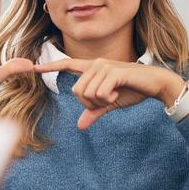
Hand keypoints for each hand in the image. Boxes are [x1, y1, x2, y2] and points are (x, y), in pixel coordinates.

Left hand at [35, 58, 184, 129]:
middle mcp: (96, 63)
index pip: (67, 64)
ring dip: (99, 102)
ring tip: (113, 96)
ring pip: (86, 93)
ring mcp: (104, 66)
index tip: (33, 67)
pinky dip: (107, 99)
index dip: (50, 67)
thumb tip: (80, 126)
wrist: (155, 84)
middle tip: (105, 101)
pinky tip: (117, 94)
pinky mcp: (113, 71)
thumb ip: (94, 112)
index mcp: (93, 68)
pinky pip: (99, 92)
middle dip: (89, 103)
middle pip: (76, 91)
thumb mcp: (110, 104)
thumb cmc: (132, 91)